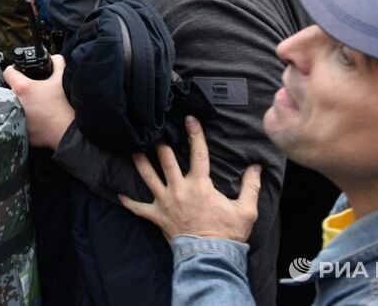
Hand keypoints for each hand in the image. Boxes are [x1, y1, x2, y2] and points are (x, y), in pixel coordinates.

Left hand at [4, 54, 74, 148]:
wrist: (67, 132)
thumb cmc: (64, 106)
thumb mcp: (62, 79)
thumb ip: (57, 63)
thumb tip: (54, 58)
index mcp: (22, 88)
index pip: (7, 72)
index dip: (14, 70)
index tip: (19, 73)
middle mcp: (15, 101)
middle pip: (8, 89)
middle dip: (17, 89)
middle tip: (29, 91)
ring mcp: (14, 116)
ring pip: (10, 105)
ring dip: (18, 103)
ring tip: (32, 106)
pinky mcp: (17, 130)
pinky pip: (15, 120)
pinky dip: (21, 118)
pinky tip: (33, 118)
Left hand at [118, 116, 261, 243]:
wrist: (210, 257)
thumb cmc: (228, 234)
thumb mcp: (246, 210)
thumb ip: (251, 186)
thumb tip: (256, 167)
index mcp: (200, 185)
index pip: (199, 153)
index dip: (195, 134)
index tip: (189, 119)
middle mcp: (179, 189)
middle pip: (166, 160)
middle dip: (160, 143)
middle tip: (154, 129)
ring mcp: (165, 202)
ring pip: (148, 177)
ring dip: (140, 162)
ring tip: (133, 148)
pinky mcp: (156, 216)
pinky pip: (138, 208)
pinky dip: (129, 202)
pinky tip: (120, 194)